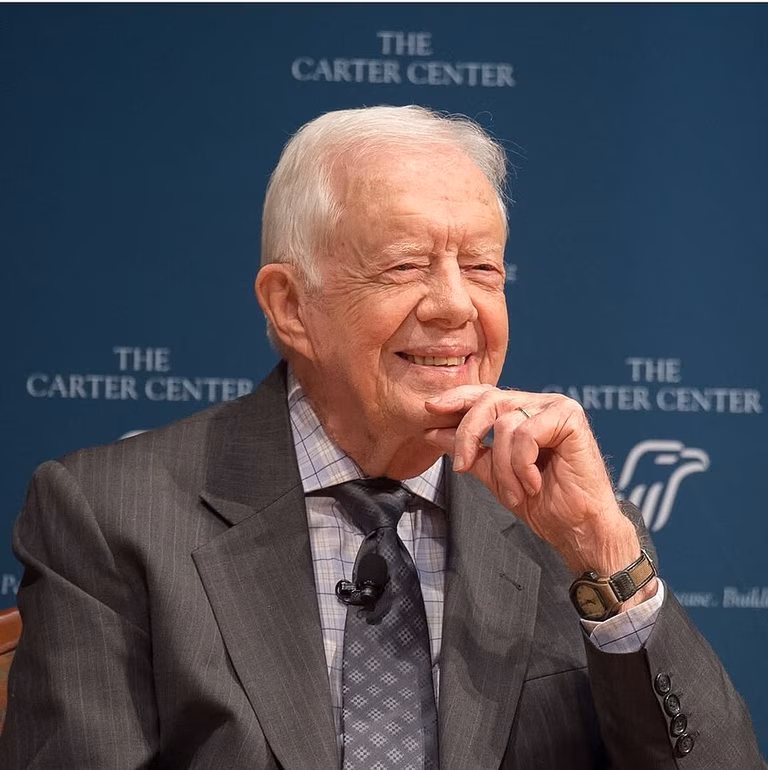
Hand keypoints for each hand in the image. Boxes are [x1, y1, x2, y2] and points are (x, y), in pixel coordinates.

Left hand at [424, 386, 646, 579]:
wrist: (577, 529)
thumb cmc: (543, 503)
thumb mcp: (494, 474)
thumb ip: (469, 450)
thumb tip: (433, 430)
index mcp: (523, 411)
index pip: (483, 395)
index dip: (456, 399)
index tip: (430, 409)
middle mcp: (540, 403)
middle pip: (488, 401)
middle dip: (468, 435)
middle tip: (460, 467)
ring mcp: (557, 407)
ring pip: (505, 423)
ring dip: (503, 467)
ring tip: (516, 492)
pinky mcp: (571, 418)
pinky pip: (526, 434)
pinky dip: (522, 465)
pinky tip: (534, 484)